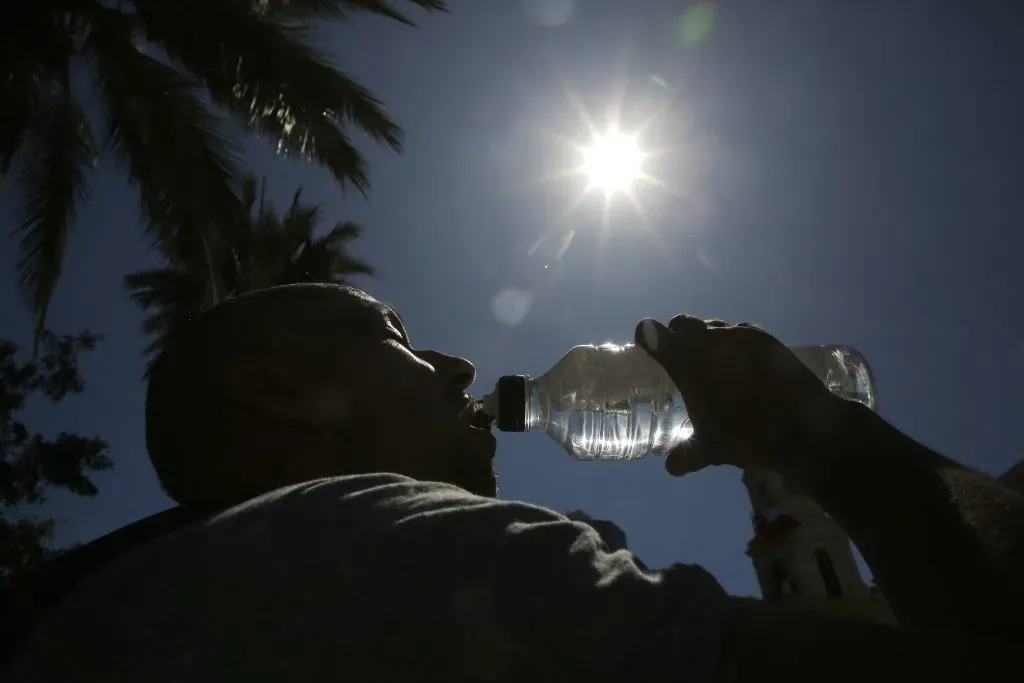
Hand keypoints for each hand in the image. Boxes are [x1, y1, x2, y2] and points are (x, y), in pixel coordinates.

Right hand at [634, 315, 844, 477]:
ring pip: (712, 326)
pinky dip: (735, 344)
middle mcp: (709, 340)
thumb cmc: (749, 436)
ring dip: (708, 340)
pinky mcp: (764, 336)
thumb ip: (688, 454)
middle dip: (679, 336)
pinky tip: (743, 365)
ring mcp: (738, 334)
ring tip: (716, 365)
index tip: (649, 346)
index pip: (655, 334)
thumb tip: (671, 467)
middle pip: (684, 324)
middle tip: (684, 359)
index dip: (649, 337)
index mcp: (687, 363)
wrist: (804, 427)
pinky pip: (739, 331)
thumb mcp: (713, 449)